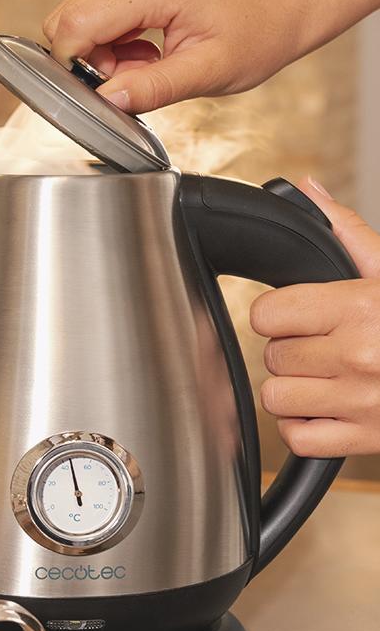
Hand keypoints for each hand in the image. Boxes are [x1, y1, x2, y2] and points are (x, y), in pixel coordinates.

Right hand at [41, 0, 302, 113]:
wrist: (276, 6)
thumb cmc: (252, 35)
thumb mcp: (205, 73)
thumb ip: (151, 89)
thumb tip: (105, 101)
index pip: (76, 24)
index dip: (78, 66)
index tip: (110, 87)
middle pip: (67, 19)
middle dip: (87, 60)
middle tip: (133, 76)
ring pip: (74, 18)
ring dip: (98, 54)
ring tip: (144, 62)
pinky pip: (91, 14)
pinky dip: (108, 43)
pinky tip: (142, 49)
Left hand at [251, 178, 379, 456]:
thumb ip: (348, 234)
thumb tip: (306, 191)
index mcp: (362, 307)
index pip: (267, 313)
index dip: (281, 313)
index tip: (302, 314)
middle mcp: (358, 355)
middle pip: (272, 354)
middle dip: (295, 348)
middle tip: (330, 344)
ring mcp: (360, 401)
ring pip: (275, 396)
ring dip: (295, 388)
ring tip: (329, 376)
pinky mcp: (363, 439)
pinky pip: (295, 437)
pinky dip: (305, 426)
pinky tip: (331, 406)